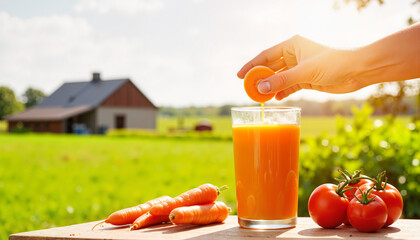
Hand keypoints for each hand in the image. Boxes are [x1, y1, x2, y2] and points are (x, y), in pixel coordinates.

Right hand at [237, 35, 365, 99]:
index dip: (251, 66)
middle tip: (248, 90)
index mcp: (292, 45)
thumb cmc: (333, 63)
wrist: (358, 71)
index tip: (240, 76)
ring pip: (280, 78)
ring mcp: (300, 68)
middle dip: (260, 79)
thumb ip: (281, 80)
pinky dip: (282, 92)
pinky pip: (289, 86)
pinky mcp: (307, 79)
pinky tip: (276, 99)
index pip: (266, 55)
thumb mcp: (304, 72)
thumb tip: (260, 88)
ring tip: (259, 97)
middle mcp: (294, 55)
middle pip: (271, 67)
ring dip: (271, 87)